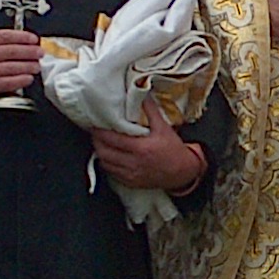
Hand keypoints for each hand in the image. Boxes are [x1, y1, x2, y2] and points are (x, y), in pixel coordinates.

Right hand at [0, 29, 41, 106]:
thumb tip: (13, 41)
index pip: (4, 36)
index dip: (22, 37)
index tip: (33, 39)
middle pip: (11, 51)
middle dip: (29, 51)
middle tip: (39, 52)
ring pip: (11, 66)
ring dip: (28, 66)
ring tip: (36, 66)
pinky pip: (6, 82)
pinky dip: (20, 80)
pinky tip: (27, 78)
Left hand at [90, 99, 208, 192]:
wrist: (184, 172)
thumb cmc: (174, 150)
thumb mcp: (164, 128)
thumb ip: (151, 111)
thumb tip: (143, 95)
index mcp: (140, 148)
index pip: (112, 139)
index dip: (99, 132)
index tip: (94, 126)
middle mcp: (133, 163)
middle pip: (104, 152)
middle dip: (96, 142)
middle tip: (95, 134)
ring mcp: (131, 175)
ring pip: (106, 164)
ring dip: (100, 154)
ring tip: (101, 144)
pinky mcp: (131, 182)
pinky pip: (112, 174)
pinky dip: (108, 165)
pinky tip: (110, 158)